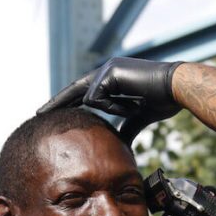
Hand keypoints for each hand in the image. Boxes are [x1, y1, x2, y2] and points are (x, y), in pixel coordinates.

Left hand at [38, 57, 182, 142]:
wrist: (177, 89)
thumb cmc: (163, 100)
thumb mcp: (139, 116)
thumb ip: (125, 127)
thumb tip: (118, 145)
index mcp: (112, 79)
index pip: (83, 92)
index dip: (68, 103)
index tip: (51, 113)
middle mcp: (107, 71)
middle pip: (76, 90)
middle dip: (58, 103)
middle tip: (38, 114)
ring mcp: (107, 69)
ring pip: (91, 99)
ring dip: (113, 110)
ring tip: (135, 107)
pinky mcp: (109, 73)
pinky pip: (98, 98)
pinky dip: (114, 107)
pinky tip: (133, 104)